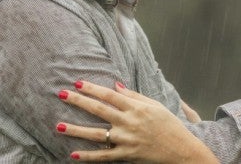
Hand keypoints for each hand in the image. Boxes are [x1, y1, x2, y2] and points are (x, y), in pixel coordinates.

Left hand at [56, 81, 217, 162]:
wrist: (181, 149)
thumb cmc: (169, 125)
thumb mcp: (155, 106)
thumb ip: (134, 96)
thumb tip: (115, 86)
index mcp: (136, 107)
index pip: (109, 95)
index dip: (92, 88)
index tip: (77, 83)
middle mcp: (129, 122)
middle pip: (98, 109)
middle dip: (78, 101)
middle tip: (61, 94)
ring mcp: (126, 139)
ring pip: (96, 134)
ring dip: (76, 129)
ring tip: (59, 126)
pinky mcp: (126, 155)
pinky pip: (103, 156)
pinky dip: (88, 156)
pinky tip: (73, 154)